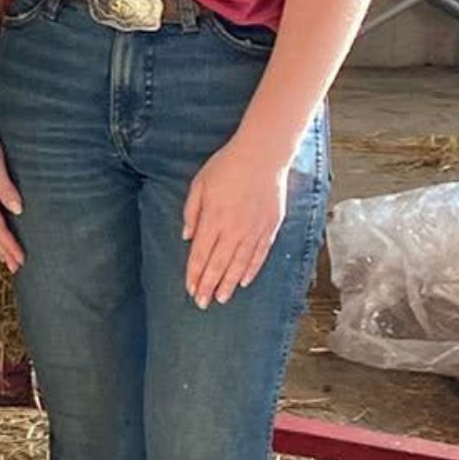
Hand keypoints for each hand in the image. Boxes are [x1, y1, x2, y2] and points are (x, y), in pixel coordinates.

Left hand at [182, 134, 291, 308]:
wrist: (262, 156)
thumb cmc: (226, 167)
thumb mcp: (199, 185)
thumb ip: (191, 212)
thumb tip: (187, 237)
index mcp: (213, 218)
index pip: (201, 254)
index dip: (195, 274)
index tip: (190, 290)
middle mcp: (234, 228)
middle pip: (219, 264)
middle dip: (209, 285)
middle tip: (202, 303)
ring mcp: (254, 230)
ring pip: (240, 264)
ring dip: (229, 283)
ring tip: (221, 298)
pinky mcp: (271, 228)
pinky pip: (260, 254)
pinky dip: (251, 270)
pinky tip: (244, 281)